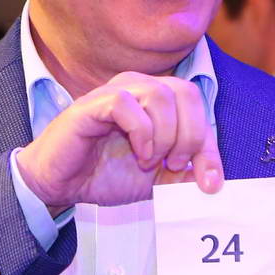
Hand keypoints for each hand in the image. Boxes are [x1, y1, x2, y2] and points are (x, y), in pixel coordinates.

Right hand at [15, 72, 223, 210]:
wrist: (61, 185)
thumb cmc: (102, 174)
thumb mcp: (155, 180)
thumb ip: (184, 175)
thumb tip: (214, 180)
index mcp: (157, 102)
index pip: (198, 108)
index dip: (209, 146)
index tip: (210, 183)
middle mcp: (139, 88)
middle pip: (186, 92)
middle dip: (190, 135)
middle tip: (175, 165)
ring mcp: (116, 93)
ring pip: (160, 94)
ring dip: (165, 135)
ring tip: (150, 160)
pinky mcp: (93, 104)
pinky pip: (127, 103)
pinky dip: (141, 131)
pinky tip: (138, 153)